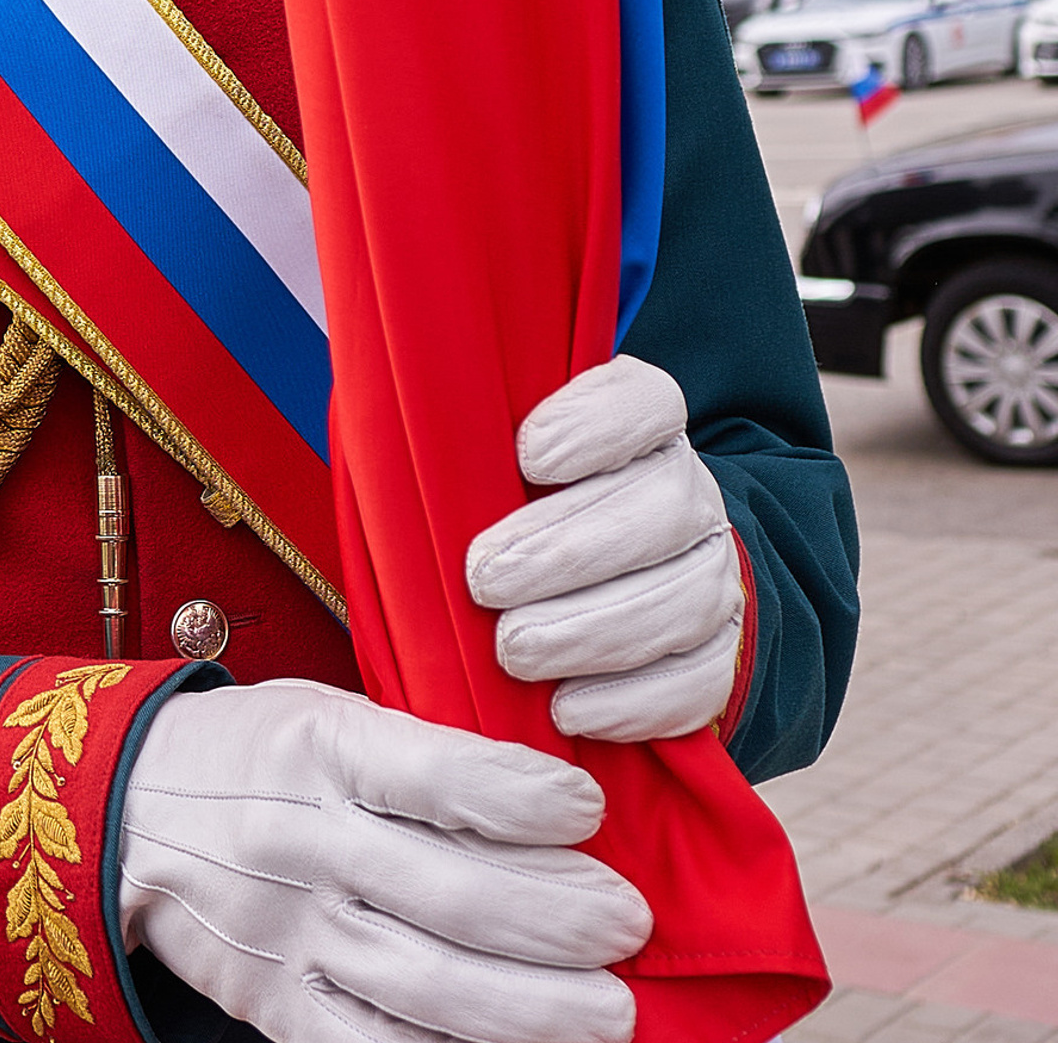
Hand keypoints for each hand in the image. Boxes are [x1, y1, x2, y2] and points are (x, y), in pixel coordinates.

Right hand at [119, 679, 648, 1042]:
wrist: (127, 810)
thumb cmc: (255, 754)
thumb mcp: (323, 714)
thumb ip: (420, 754)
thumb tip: (552, 804)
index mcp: (318, 748)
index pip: (440, 776)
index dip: (527, 797)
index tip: (588, 808)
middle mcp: (302, 839)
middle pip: (451, 894)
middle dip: (557, 918)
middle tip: (625, 923)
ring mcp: (287, 932)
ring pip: (427, 985)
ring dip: (534, 1008)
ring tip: (609, 1012)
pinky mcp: (274, 1005)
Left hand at [466, 354, 742, 742]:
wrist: (618, 577)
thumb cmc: (522, 504)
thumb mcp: (495, 454)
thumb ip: (469, 439)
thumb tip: (391, 428)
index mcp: (642, 423)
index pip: (645, 401)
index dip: (595, 424)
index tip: (526, 455)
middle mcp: (687, 492)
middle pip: (660, 508)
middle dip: (566, 548)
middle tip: (484, 580)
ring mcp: (712, 574)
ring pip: (679, 598)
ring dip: (590, 630)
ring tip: (513, 650)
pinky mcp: (721, 656)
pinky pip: (696, 682)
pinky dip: (631, 700)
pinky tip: (568, 709)